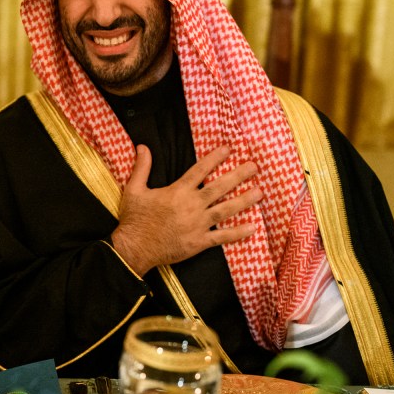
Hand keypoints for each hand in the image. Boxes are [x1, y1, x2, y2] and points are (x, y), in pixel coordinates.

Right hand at [110, 144, 261, 274]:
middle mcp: (192, 205)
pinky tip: (253, 227)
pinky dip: (238, 233)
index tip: (229, 149)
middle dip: (238, 176)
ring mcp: (198, 224)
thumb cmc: (134, 219)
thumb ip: (141, 167)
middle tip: (254, 166)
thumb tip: (142, 146)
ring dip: (244, 201)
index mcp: (177, 191)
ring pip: (226, 210)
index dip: (215, 158)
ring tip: (260, 192)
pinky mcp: (199, 242)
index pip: (200, 170)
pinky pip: (222, 237)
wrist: (135, 247)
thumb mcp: (134, 189)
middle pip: (219, 187)